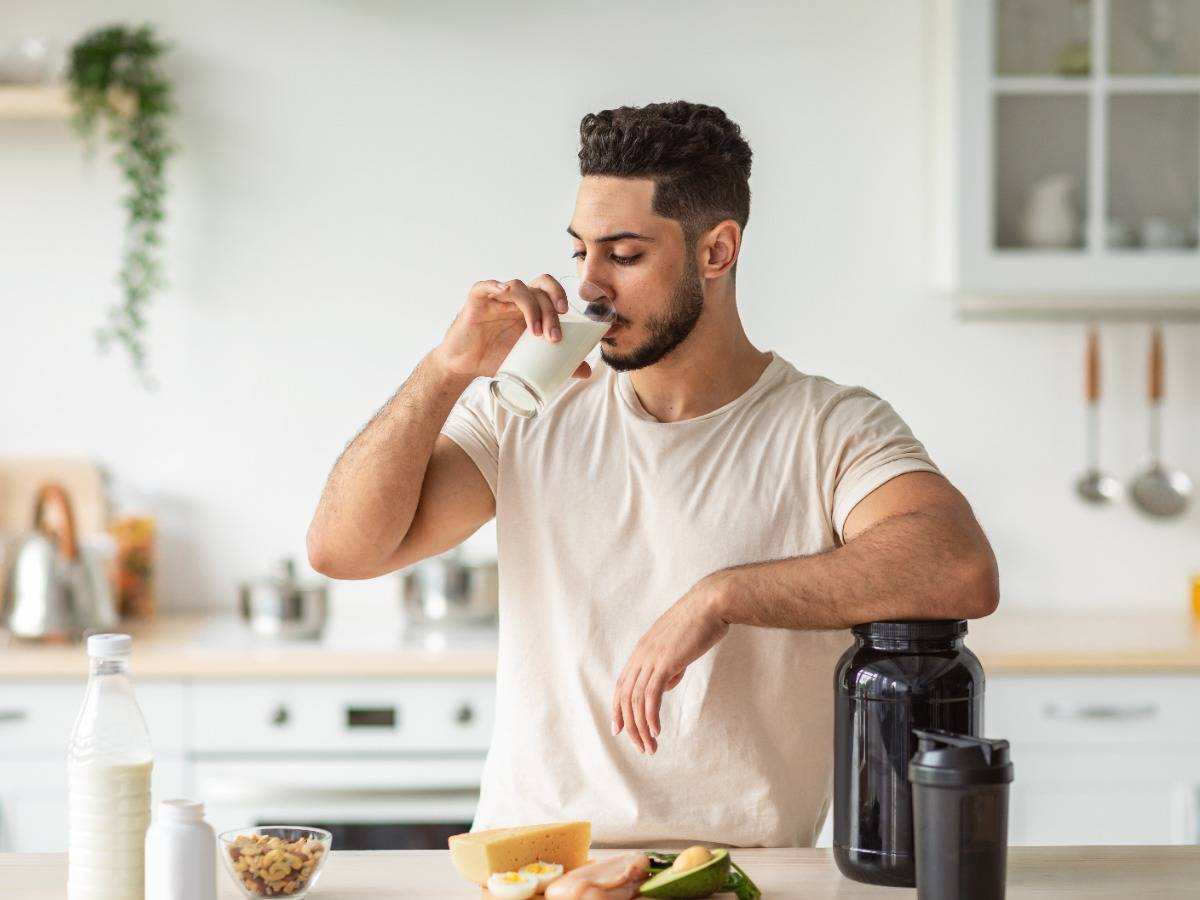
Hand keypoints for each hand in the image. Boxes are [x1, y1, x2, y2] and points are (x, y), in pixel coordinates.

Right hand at [431, 275, 591, 379]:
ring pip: (519, 287)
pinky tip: (503, 291)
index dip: (561, 296)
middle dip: (551, 311)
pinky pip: (486, 286)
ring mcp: (496, 297)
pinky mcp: (477, 300)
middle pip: (539, 289)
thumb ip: (557, 362)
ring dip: (533, 308)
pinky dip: (496, 286)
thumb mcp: (529, 360)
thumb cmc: (496, 357)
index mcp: (529, 307)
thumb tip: (587, 371)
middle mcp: (515, 299)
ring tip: (537, 334)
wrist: (465, 366)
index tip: (570, 315)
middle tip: (555, 336)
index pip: (549, 290)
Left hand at [611, 574, 730, 754]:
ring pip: (636, 701)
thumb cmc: (700, 623)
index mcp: (642, 650)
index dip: (618, 709)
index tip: (621, 730)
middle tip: (641, 747)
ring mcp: (651, 658)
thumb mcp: (678, 647)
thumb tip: (664, 686)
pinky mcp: (665, 662)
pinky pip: (651, 696)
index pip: (622, 685)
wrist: (711, 604)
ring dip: (642, 728)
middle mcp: (641, 655)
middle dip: (631, 726)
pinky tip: (656, 732)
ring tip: (650, 747)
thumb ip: (669, 667)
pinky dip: (651, 717)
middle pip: (626, 697)